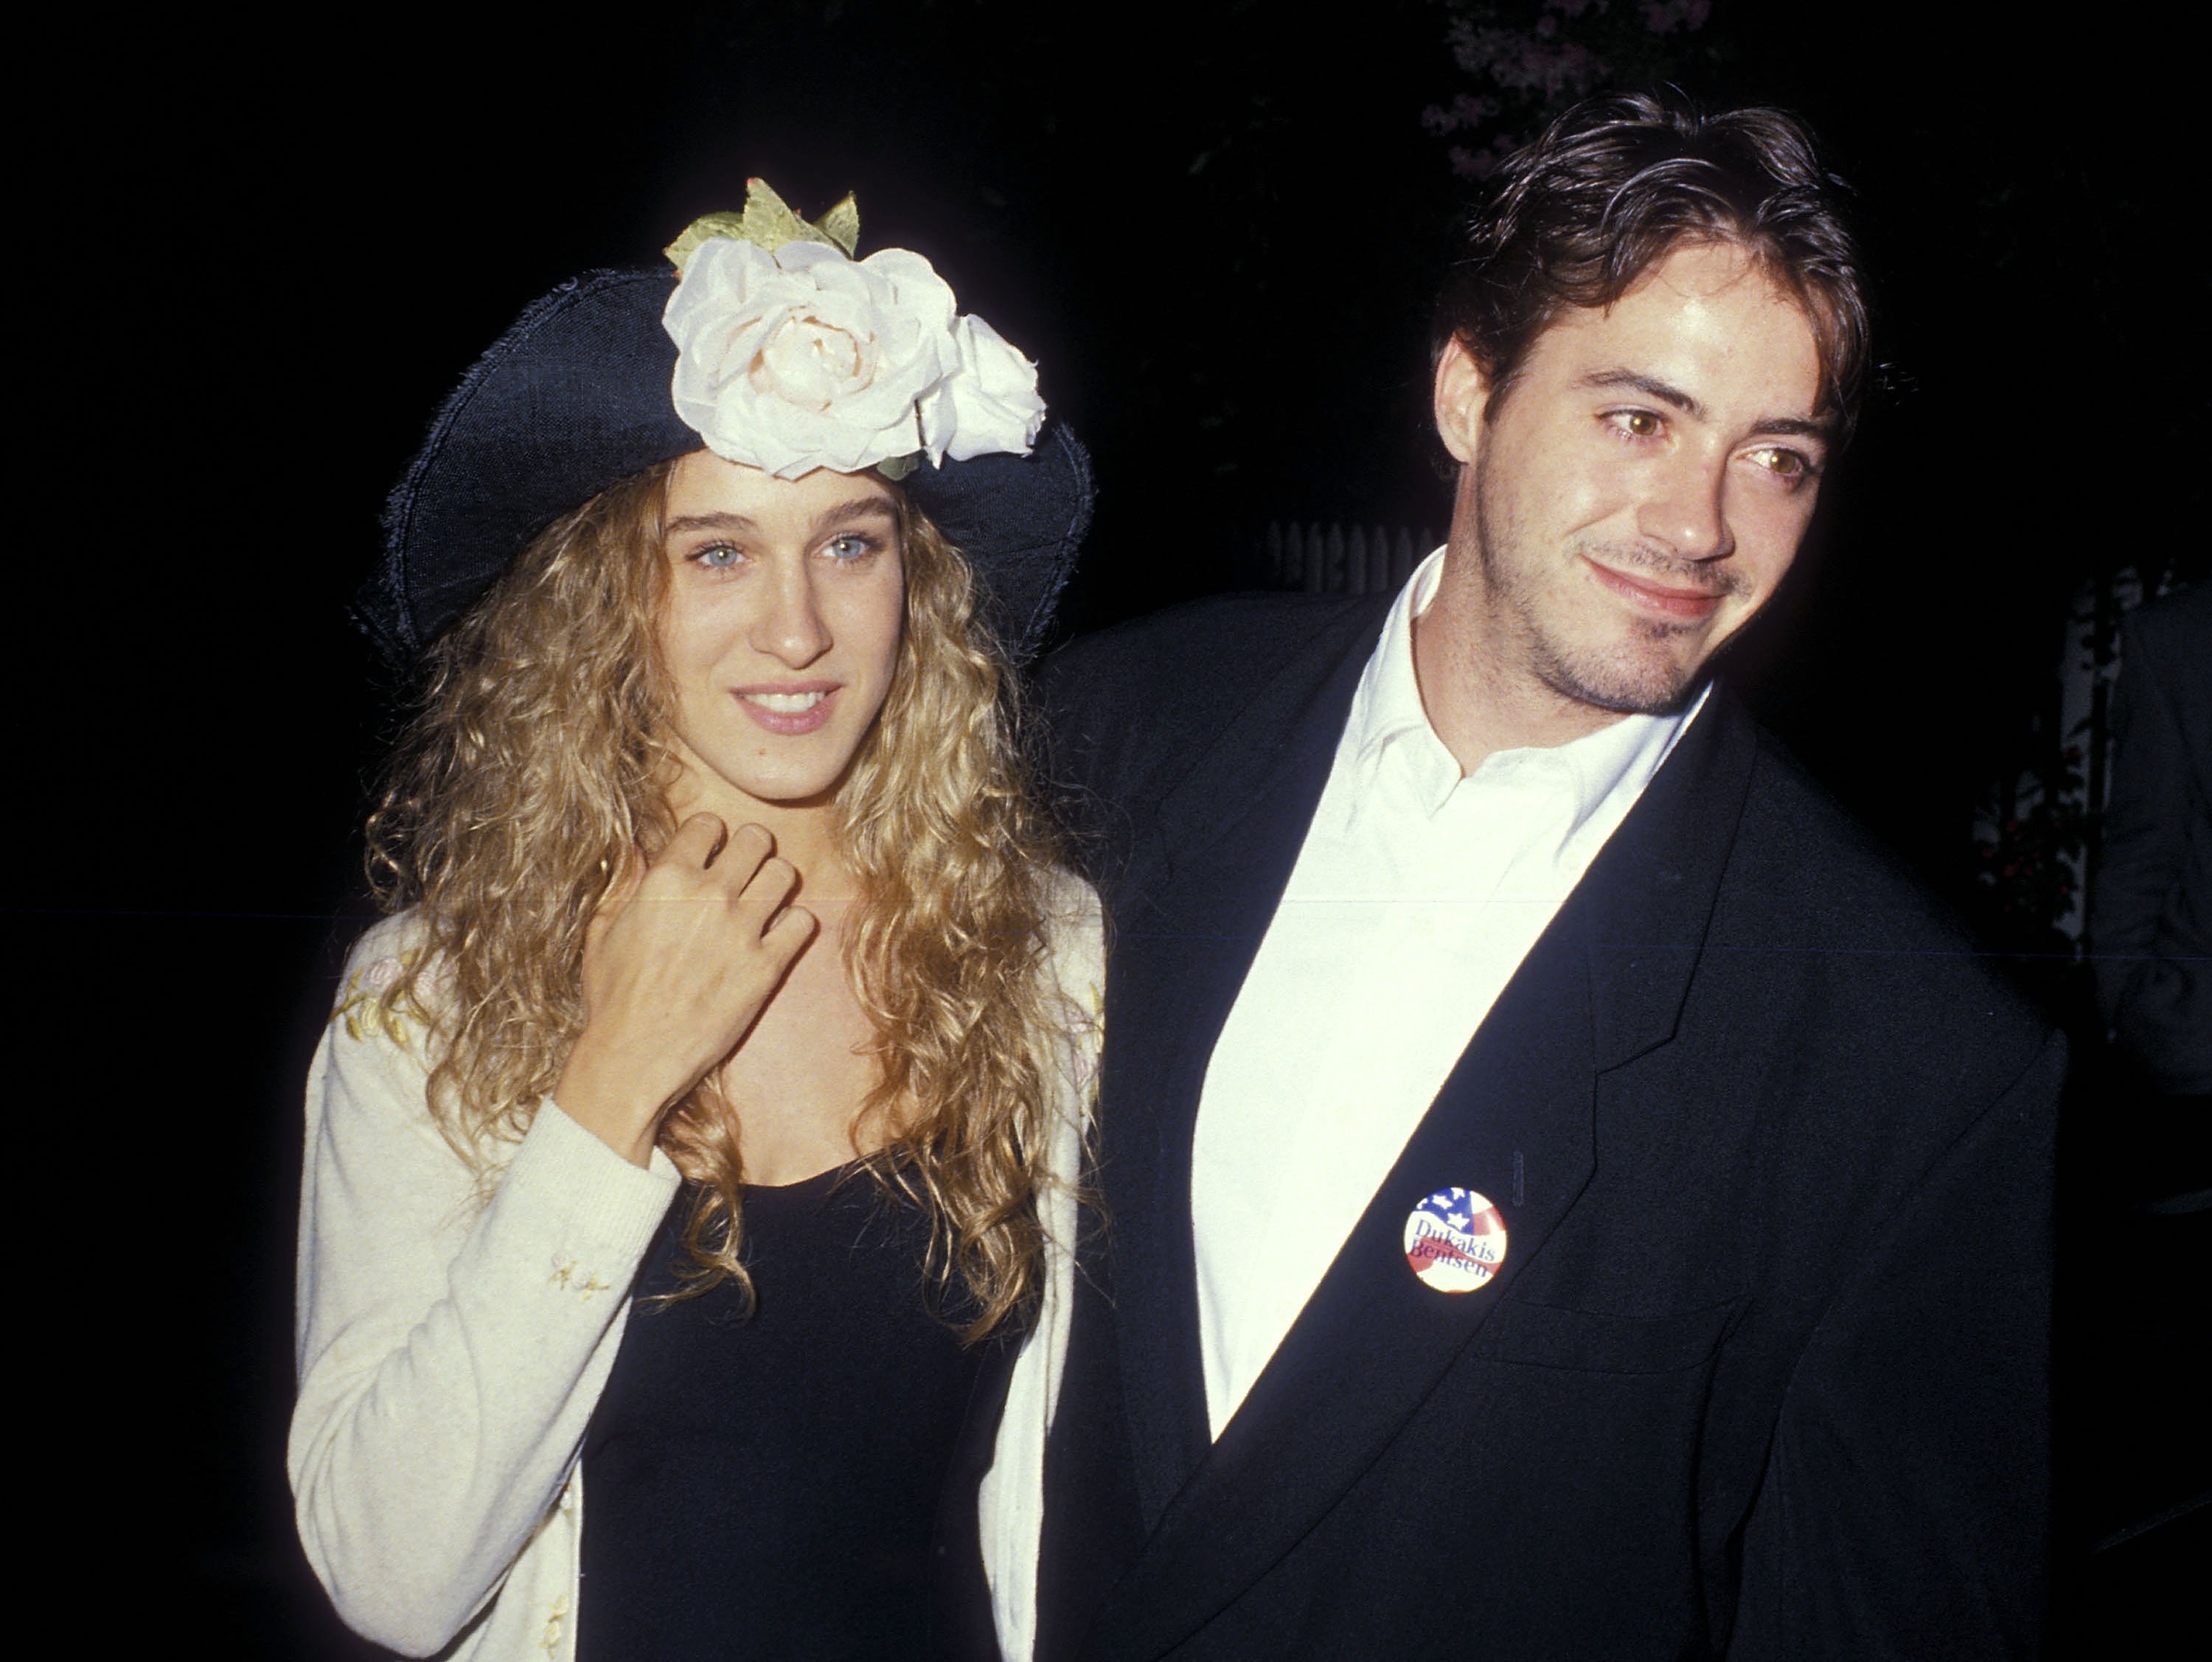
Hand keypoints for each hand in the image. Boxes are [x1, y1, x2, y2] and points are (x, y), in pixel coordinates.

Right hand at [554, 816, 817, 1164]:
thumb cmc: (613, 997)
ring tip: (763, 902)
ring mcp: (742, 930)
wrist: (634, 1056)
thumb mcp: (603, 931)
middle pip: (757, 839)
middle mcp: (709, 895)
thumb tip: (636, 850)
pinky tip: (776, 937)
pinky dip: (794, 925)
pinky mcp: (766, 966)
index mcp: (667, 879)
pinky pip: (803, 922)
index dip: (711, 837)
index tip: (710, 854)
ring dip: (776, 883)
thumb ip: (624, 884)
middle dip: (752, 850)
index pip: (708, 824)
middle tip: (745, 872)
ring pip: (785, 873)